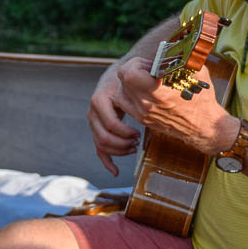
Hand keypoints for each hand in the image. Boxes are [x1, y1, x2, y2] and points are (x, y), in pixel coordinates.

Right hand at [87, 59, 146, 173]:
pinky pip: (98, 149)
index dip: (126, 133)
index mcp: (100, 100)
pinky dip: (107, 161)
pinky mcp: (96, 129)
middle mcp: (92, 112)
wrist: (115, 76)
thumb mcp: (129, 84)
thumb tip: (155, 103)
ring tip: (134, 148)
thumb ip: (137, 92)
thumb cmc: (126, 81)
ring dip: (118, 151)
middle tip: (137, 141)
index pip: (111, 124)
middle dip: (122, 144)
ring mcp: (93, 122)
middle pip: (104, 137)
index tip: (139, 133)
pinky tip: (116, 172)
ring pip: (101, 144)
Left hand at [118, 59, 233, 156]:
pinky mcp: (142, 119)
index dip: (137, 63)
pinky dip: (129, 94)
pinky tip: (143, 90)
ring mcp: (143, 114)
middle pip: (122, 79)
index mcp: (158, 93)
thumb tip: (172, 45)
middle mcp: (147, 104)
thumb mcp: (196, 72)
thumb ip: (181, 58)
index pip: (129, 73)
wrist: (204, 126)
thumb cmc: (202, 98)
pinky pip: (124, 103)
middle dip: (133, 69)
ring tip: (145, 80)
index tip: (150, 64)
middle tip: (149, 69)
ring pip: (120, 91)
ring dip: (129, 82)